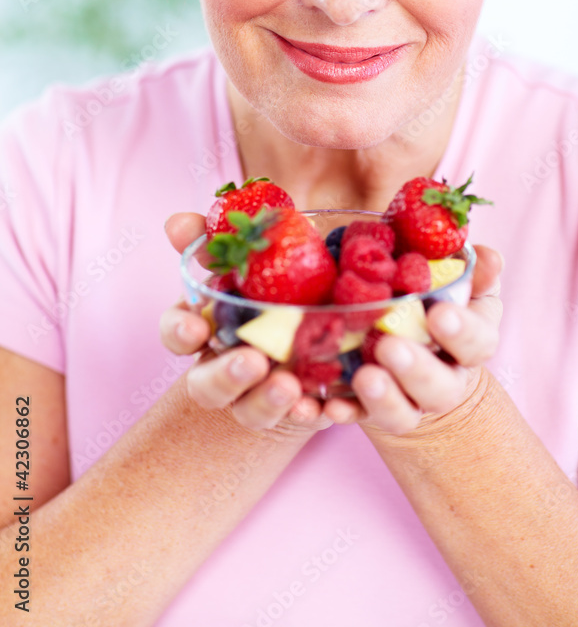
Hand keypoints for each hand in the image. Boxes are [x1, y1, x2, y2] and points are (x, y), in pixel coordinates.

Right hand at [161, 212, 333, 435]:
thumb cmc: (280, 277)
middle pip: (207, 386)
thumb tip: (177, 224)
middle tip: (254, 360)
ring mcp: (262, 394)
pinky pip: (301, 421)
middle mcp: (227, 367)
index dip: (181, 332)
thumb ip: (217, 237)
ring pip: (251, 412)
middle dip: (227, 376)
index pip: (178, 333)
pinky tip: (320, 406)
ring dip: (265, 402)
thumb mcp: (254, 252)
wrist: (333, 309)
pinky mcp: (303, 409)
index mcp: (209, 325)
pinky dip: (307, 415)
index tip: (196, 328)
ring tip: (289, 386)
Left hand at [321, 245, 503, 435]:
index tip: (439, 314)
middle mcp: (443, 380)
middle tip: (391, 347)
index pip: (478, 343)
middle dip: (417, 370)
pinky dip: (343, 411)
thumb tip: (490, 258)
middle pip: (440, 388)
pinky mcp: (369, 409)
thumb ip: (472, 269)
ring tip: (364, 376)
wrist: (407, 341)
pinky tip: (329, 404)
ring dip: (384, 398)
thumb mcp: (455, 279)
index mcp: (469, 343)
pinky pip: (357, 417)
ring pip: (403, 414)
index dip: (462, 332)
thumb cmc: (433, 300)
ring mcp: (406, 399)